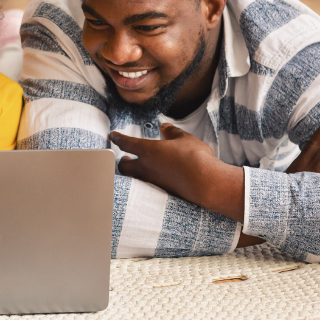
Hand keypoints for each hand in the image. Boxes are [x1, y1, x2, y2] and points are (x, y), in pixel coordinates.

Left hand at [110, 124, 244, 221]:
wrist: (207, 184)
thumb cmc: (196, 158)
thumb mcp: (184, 139)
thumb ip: (172, 132)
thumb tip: (165, 127)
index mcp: (148, 150)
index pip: (126, 143)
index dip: (118, 138)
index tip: (112, 135)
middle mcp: (146, 167)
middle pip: (124, 166)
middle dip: (122, 161)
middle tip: (124, 157)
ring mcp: (153, 182)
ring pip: (134, 177)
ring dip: (133, 172)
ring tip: (136, 167)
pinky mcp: (162, 192)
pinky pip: (147, 185)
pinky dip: (146, 181)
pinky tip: (155, 178)